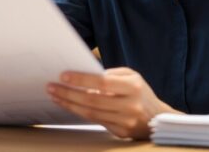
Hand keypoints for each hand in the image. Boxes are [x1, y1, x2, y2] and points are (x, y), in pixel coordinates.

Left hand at [46, 67, 178, 139]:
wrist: (156, 118)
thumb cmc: (140, 92)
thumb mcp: (131, 76)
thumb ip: (110, 74)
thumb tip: (82, 75)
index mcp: (133, 87)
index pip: (102, 82)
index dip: (81, 79)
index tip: (63, 75)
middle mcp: (130, 105)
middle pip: (93, 100)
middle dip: (69, 93)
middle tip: (51, 87)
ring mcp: (125, 121)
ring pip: (91, 113)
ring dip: (70, 104)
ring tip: (55, 96)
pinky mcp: (120, 133)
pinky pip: (95, 121)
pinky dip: (80, 112)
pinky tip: (69, 105)